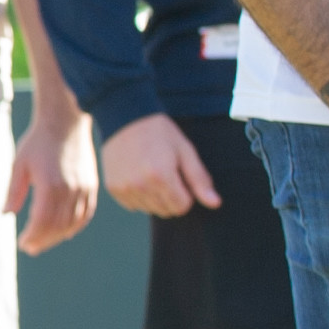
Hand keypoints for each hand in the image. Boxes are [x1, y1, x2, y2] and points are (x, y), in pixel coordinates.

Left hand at [10, 94, 97, 253]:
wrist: (65, 122)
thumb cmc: (38, 141)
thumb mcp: (20, 164)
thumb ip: (13, 191)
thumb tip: (5, 214)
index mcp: (50, 185)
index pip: (41, 222)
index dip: (32, 236)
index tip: (23, 243)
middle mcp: (69, 190)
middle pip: (57, 227)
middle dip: (43, 240)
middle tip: (31, 247)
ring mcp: (83, 189)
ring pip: (72, 223)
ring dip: (58, 236)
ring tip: (44, 241)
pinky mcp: (91, 185)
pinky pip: (86, 214)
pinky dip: (75, 226)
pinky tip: (65, 232)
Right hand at [101, 112, 222, 218]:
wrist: (125, 117)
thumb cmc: (160, 132)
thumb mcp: (185, 151)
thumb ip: (199, 180)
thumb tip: (215, 204)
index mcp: (161, 176)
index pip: (182, 207)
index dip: (186, 193)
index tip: (180, 176)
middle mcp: (140, 186)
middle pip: (166, 211)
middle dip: (172, 197)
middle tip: (167, 172)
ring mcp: (125, 188)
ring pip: (150, 210)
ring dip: (155, 197)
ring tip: (151, 172)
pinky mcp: (114, 189)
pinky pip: (134, 206)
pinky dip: (140, 195)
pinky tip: (138, 176)